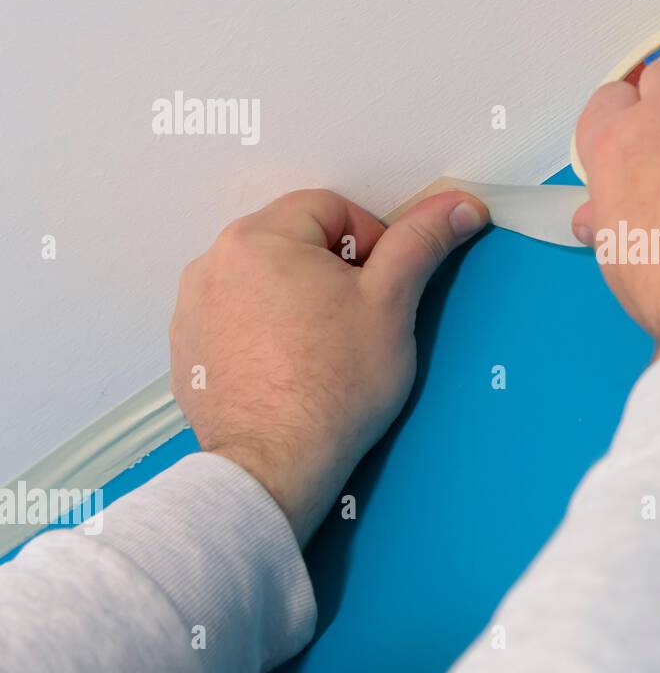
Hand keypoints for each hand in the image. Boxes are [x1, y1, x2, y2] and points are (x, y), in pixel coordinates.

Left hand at [169, 188, 487, 544]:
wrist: (275, 467)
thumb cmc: (334, 385)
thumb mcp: (392, 303)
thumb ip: (422, 243)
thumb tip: (458, 206)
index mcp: (259, 237)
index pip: (330, 209)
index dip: (370, 241)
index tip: (382, 287)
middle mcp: (213, 264)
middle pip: (293, 242)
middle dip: (332, 272)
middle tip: (357, 321)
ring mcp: (193, 310)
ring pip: (264, 282)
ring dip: (296, 300)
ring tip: (323, 350)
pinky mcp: (188, 353)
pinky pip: (236, 321)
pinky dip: (265, 334)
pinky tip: (290, 369)